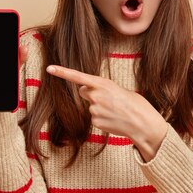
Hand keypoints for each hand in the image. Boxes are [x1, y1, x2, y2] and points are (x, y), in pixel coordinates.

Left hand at [46, 65, 166, 158]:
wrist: (143, 123)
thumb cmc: (135, 104)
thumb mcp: (119, 90)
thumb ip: (102, 89)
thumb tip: (89, 94)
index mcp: (103, 83)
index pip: (78, 76)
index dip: (62, 72)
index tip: (49, 68)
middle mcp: (96, 95)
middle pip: (84, 91)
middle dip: (91, 94)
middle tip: (109, 99)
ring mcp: (95, 110)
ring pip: (90, 106)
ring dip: (100, 108)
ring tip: (116, 111)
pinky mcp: (96, 122)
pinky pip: (95, 118)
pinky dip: (103, 118)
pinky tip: (114, 119)